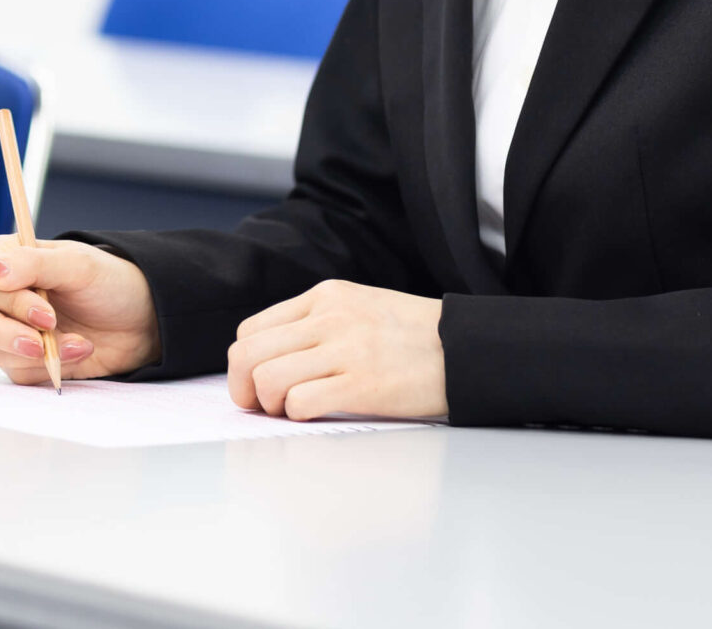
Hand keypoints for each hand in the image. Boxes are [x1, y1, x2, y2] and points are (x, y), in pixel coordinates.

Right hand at [0, 235, 160, 382]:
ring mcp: (7, 329)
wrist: (143, 321)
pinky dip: (48, 367)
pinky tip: (79, 352)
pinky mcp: (21, 361)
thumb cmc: (109, 282)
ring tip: (78, 343)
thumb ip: (32, 264)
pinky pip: (15, 373)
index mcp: (5, 260)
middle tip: (39, 342)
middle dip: (2, 333)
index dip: (8, 302)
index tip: (47, 313)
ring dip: (35, 352)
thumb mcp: (76, 265)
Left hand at [229, 280, 445, 419]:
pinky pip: (300, 402)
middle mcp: (328, 318)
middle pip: (248, 354)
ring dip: (270, 404)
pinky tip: (314, 414)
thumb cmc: (412, 336)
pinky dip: (296, 414)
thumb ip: (315, 324)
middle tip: (260, 406)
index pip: (251, 330)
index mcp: (324, 297)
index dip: (245, 364)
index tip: (256, 384)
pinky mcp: (363, 385)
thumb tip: (270, 359)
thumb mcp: (358, 307)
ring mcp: (345, 350)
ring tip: (290, 410)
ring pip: (267, 378)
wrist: (467, 348)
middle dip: (244, 388)